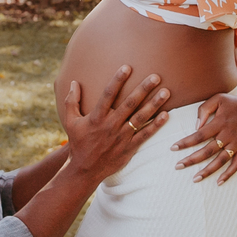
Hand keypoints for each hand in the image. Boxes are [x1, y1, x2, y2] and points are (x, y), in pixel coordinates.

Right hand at [62, 66, 169, 184]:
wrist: (84, 170)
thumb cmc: (78, 143)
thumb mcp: (70, 121)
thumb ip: (71, 101)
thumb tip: (73, 82)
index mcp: (96, 117)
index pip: (108, 94)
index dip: (117, 80)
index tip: (127, 67)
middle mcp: (111, 125)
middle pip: (130, 103)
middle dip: (144, 89)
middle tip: (156, 76)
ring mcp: (121, 137)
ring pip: (140, 118)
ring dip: (154, 104)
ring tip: (166, 92)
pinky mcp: (129, 148)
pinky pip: (145, 135)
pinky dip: (156, 125)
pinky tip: (166, 115)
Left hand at [171, 91, 236, 184]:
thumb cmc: (234, 102)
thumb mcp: (217, 99)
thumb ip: (204, 110)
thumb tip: (195, 126)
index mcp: (218, 123)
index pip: (198, 136)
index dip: (185, 142)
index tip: (173, 148)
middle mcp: (227, 136)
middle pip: (207, 151)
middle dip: (191, 160)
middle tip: (178, 166)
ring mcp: (236, 144)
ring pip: (220, 161)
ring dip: (207, 171)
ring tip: (195, 179)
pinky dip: (228, 174)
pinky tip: (219, 182)